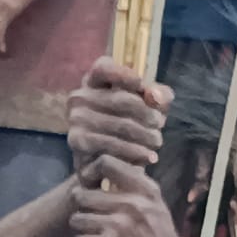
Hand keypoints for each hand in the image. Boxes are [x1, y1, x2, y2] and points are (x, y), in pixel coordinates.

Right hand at [67, 58, 170, 180]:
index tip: (141, 83)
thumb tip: (155, 96)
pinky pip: (111, 147)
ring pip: (119, 125)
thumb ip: (159, 97)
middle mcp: (79, 98)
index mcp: (93, 82)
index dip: (122, 74)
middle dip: (146, 114)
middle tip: (160, 125)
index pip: (103, 68)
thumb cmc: (131, 130)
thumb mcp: (150, 109)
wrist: (109, 167)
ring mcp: (76, 121)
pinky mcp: (78, 144)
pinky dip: (134, 154)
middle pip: (120, 99)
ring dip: (144, 136)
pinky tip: (148, 158)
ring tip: (157, 142)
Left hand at [70, 153, 202, 236]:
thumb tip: (108, 171)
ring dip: (83, 230)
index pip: (106, 162)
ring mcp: (119, 225)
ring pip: (78, 219)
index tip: (88, 183)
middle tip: (92, 220)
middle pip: (83, 194)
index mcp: (145, 190)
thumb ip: (136, 190)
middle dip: (83, 209)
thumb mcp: (157, 209)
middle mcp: (132, 204)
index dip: (89, 171)